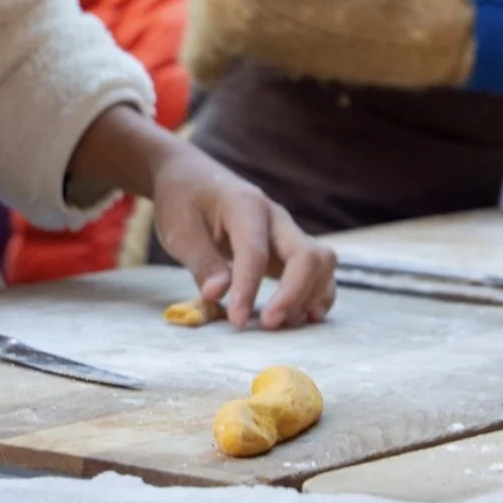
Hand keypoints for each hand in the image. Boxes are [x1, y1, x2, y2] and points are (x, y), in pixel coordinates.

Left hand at [68, 106, 335, 330]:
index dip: (248, 290)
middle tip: (269, 325)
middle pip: (306, 256)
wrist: (190, 176)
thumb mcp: (180, 230)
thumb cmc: (183, 201)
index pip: (255, 252)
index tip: (237, 322)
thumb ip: (202, 263)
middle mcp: (275, 216)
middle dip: (293, 295)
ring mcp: (287, 230)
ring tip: (284, 324)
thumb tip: (218, 295)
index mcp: (245, 205)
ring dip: (309, 295)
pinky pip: (319, 269)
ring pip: (321, 262)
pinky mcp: (289, 246)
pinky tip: (304, 316)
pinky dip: (317, 293)